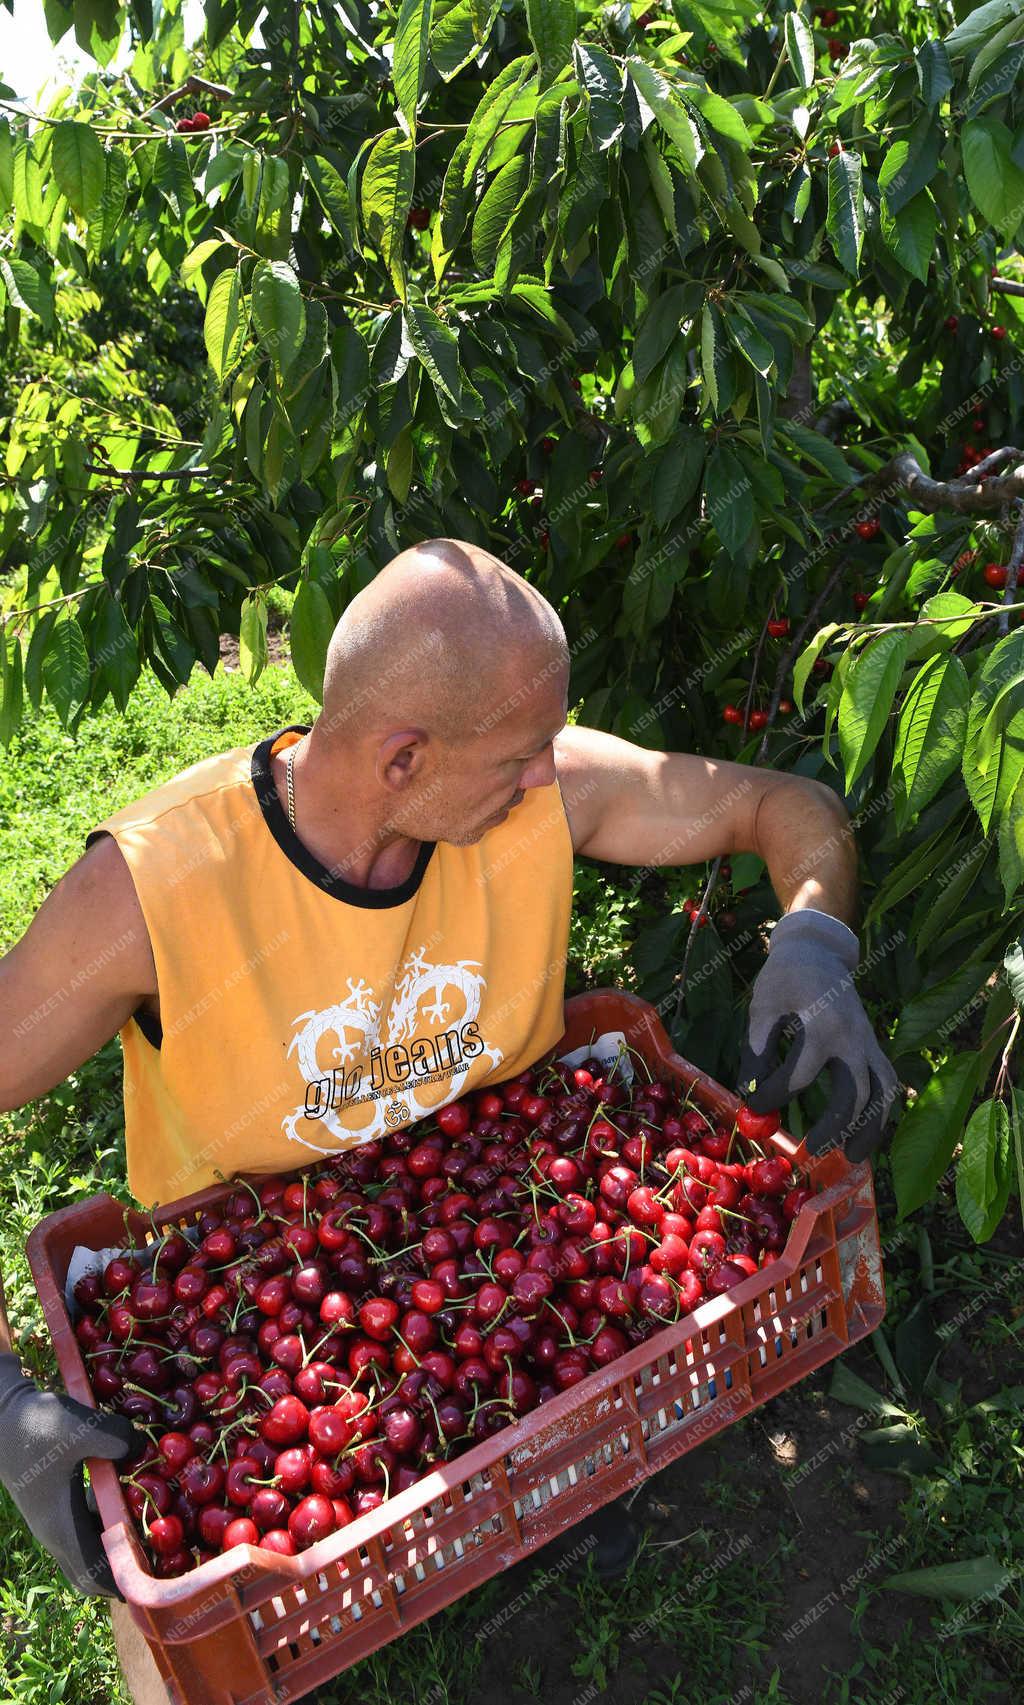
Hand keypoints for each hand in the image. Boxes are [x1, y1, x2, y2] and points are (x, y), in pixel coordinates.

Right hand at [0, 1352, 140, 1596]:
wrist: (0, 1412)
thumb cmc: (36, 1426)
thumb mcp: (80, 1428)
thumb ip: (116, 1440)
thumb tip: (141, 1449)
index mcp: (62, 1527)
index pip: (94, 1576)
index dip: (124, 1582)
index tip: (156, 1576)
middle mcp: (57, 1530)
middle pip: (93, 1567)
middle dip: (124, 1565)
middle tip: (158, 1550)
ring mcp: (53, 1515)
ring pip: (90, 1542)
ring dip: (116, 1536)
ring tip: (150, 1516)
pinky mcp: (54, 1497)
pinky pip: (85, 1519)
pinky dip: (106, 1513)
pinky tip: (125, 1486)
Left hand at [736, 909, 898, 1161]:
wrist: (818, 951)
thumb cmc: (784, 977)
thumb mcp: (763, 1007)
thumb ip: (757, 1049)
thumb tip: (748, 1094)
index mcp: (822, 1025)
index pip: (799, 1076)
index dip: (772, 1095)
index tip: (753, 1105)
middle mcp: (853, 1038)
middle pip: (854, 1093)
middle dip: (836, 1126)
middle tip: (812, 1150)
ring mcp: (869, 1043)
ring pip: (882, 1093)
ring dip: (872, 1127)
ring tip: (855, 1156)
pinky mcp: (874, 1046)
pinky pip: (887, 1083)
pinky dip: (882, 1111)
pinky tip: (868, 1134)